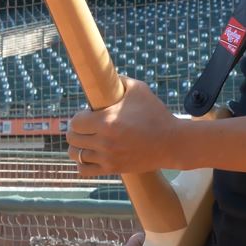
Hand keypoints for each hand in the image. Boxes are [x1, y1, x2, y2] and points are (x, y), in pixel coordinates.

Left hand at [67, 77, 181, 175]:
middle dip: (76, 130)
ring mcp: (108, 157)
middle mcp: (104, 141)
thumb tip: (104, 75)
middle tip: (86, 126)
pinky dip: (82, 163)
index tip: (87, 114)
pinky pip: (84, 170)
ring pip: (76, 155)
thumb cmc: (156, 114)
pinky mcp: (113, 169)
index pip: (75, 122)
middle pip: (72, 138)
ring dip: (78, 146)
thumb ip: (119, 80)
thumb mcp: (138, 89)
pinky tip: (90, 155)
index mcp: (107, 121)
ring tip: (86, 140)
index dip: (79, 116)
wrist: (172, 142)